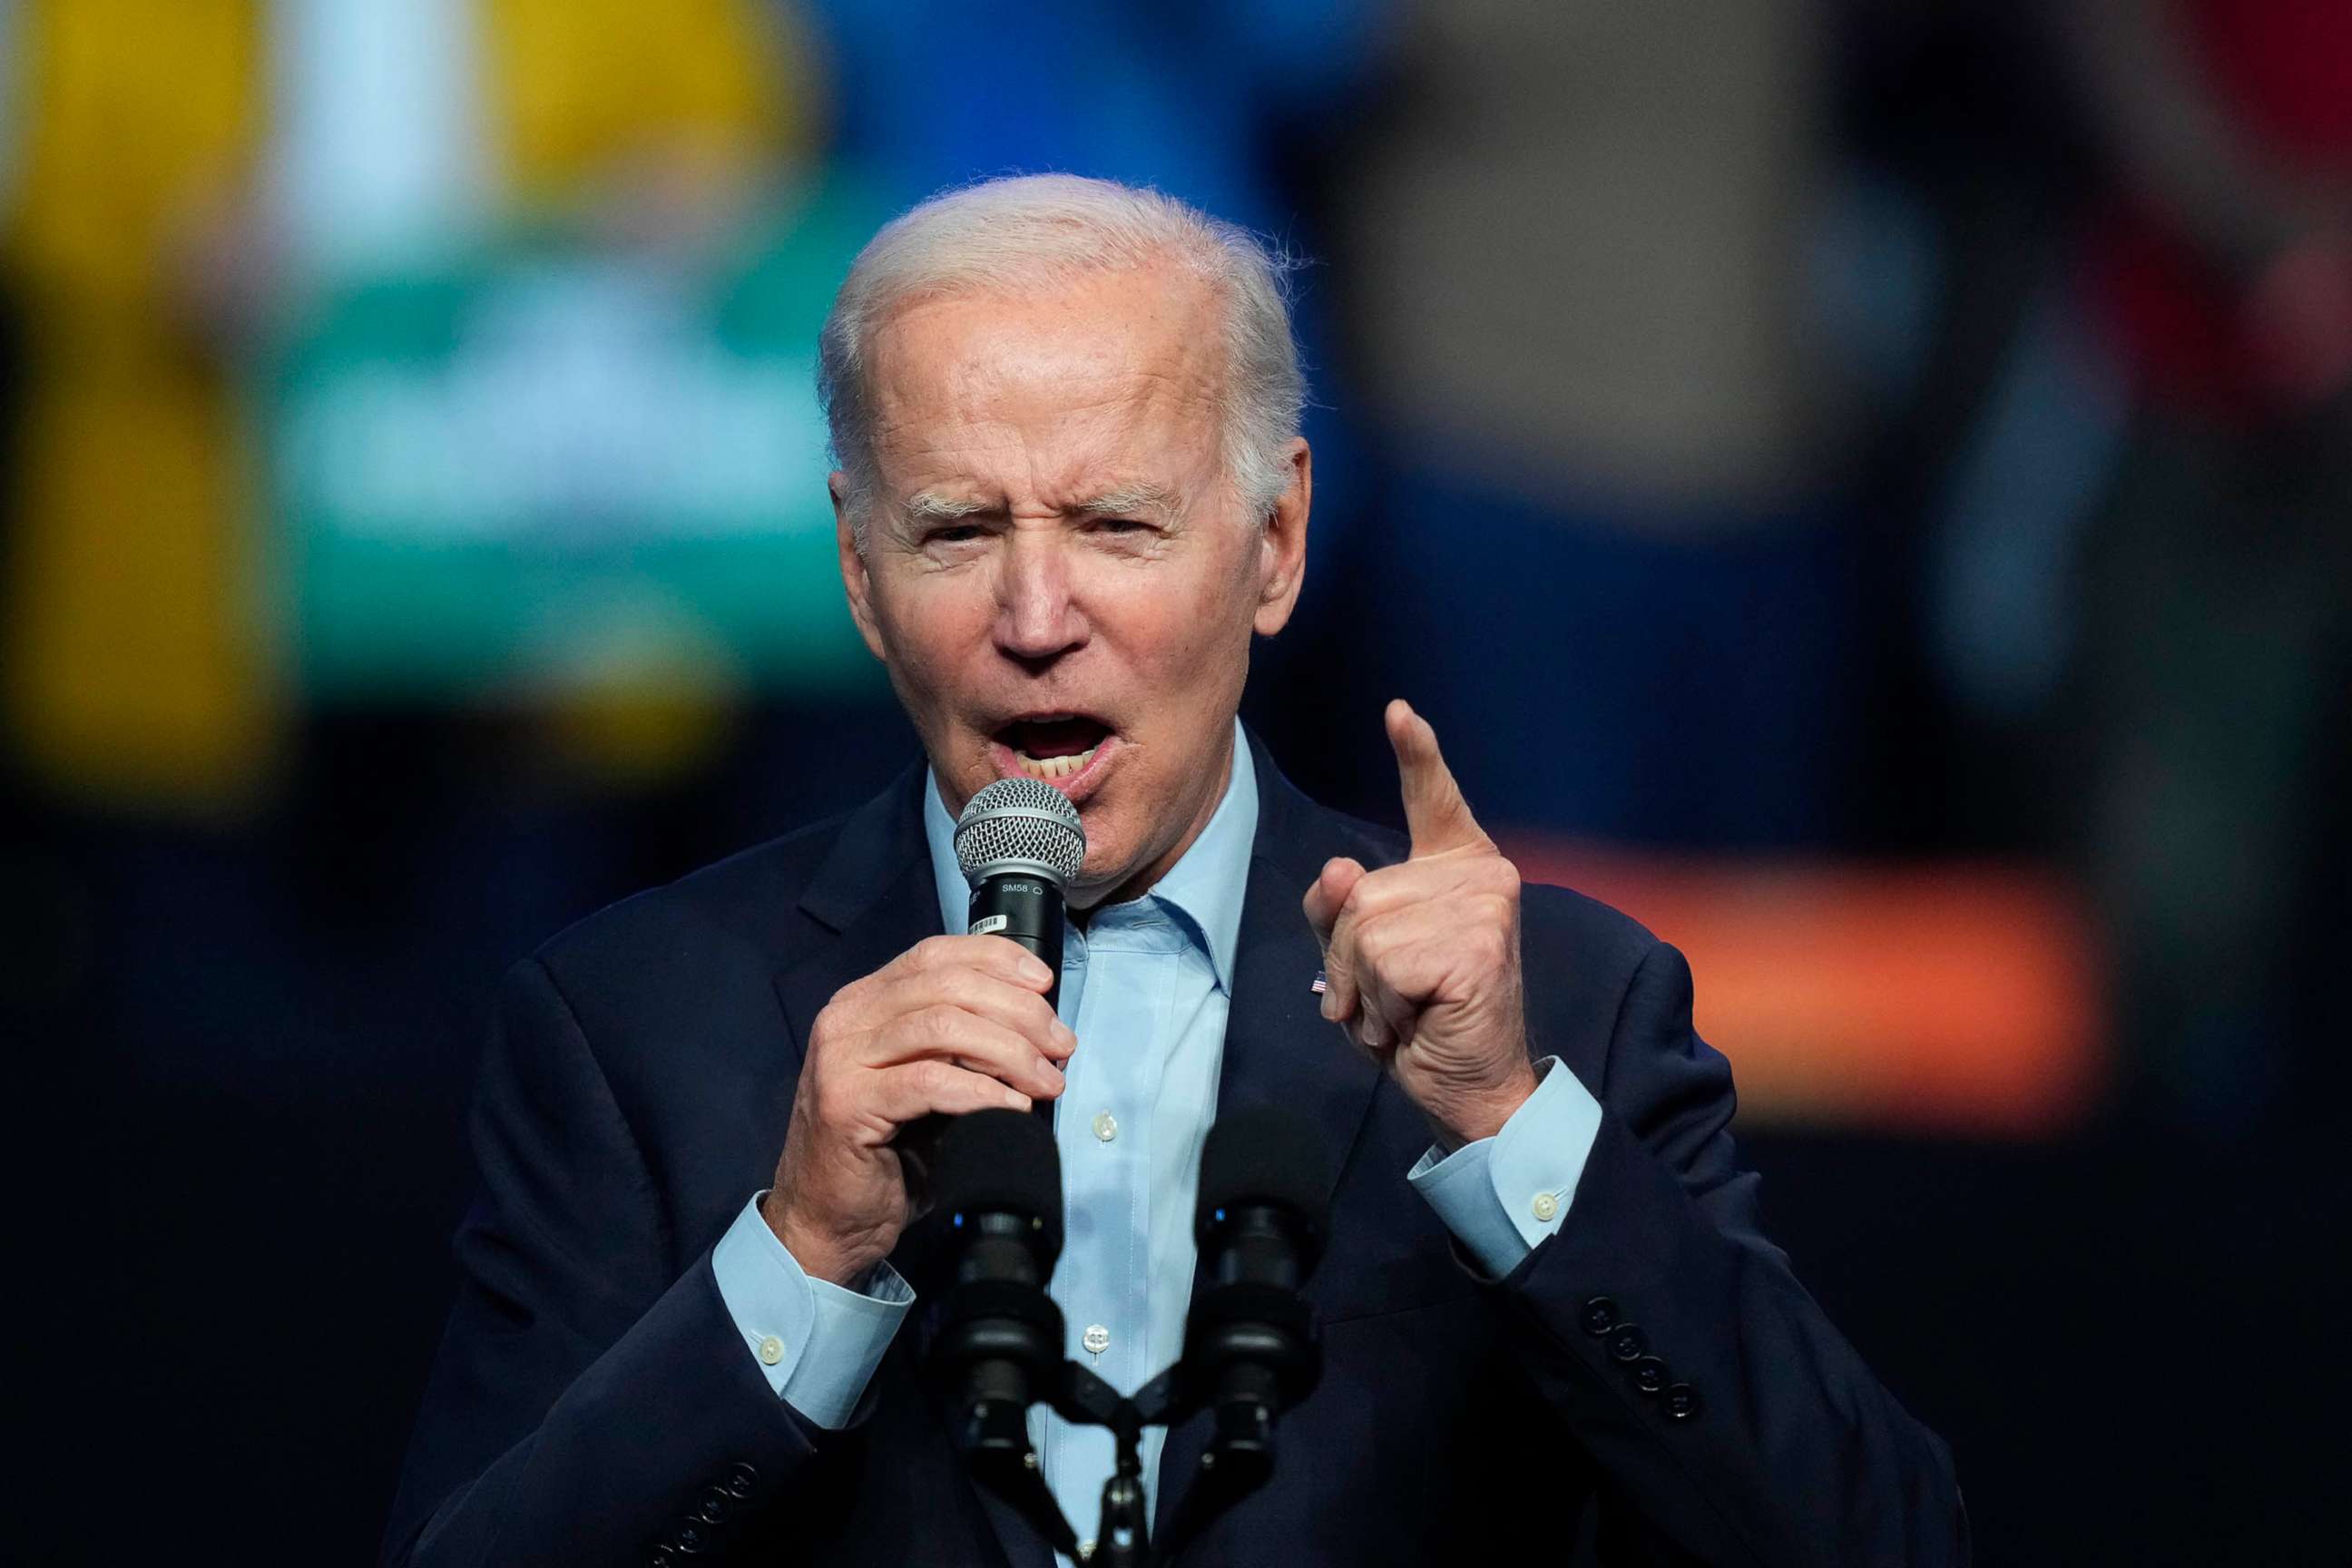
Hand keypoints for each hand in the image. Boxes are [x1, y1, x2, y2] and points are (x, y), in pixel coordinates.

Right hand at [763, 935, 1074, 1284]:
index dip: (997, 960)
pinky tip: (1013, 1106)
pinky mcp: (847, 1104)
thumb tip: (1038, 1028)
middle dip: (1018, 1012)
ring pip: (943, 1026)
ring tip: (1047, 1081)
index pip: (935, 953)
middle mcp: (846, 1019)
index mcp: (864, 1001)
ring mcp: (841, 1059)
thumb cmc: (886, 1154)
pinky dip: (982, 1091)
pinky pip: (931, 1082)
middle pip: (948, 986)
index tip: (1044, 984)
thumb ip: (959, 1043)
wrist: (828, 1220)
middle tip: (1061, 1047)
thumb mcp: (924, 1080)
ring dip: (1010, 1051)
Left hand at [1303, 700, 1536, 1150]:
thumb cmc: (1417, 1019)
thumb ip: (1338, 908)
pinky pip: (1383, 966)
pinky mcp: (1478, 945)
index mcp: (1457, 866)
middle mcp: (1481, 873)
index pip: (1431, 798)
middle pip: (1356, 893)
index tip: (1399, 711)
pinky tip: (1418, 1021)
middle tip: (1391, 998)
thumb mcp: (1360, 958)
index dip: (1417, 754)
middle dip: (1348, 960)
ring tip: (1406, 1011)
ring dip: (1364, 988)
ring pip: (1364, 930)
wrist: (1469, 1089)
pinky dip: (1383, 1007)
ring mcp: (1485, 905)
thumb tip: (1342, 870)